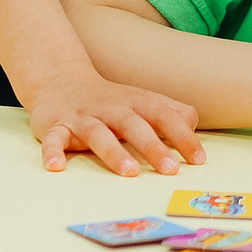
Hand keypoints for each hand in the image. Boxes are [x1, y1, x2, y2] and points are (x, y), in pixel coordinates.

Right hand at [29, 72, 204, 175]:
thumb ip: (171, 113)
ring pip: (98, 133)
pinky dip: (53, 152)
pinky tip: (56, 167)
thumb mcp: (143, 101)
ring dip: (113, 152)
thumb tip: (193, 127)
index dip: (182, 137)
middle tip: (170, 169)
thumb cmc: (110, 100)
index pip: (164, 117)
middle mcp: (111, 109)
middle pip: (134, 126)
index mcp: (136, 103)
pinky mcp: (56, 127)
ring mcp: (83, 117)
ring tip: (129, 171)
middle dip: (153, 146)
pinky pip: (53, 139)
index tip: (198, 159)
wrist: (60, 81)